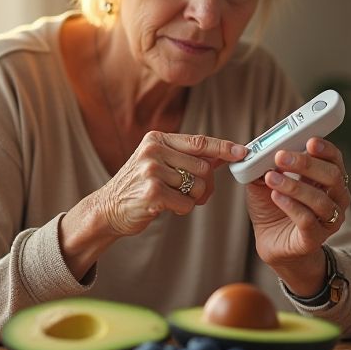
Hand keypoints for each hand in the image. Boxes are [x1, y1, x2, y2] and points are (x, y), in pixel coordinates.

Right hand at [95, 131, 247, 236]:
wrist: (108, 208)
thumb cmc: (138, 186)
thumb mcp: (159, 163)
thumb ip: (187, 157)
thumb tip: (221, 155)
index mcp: (156, 139)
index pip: (199, 141)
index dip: (224, 147)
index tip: (242, 152)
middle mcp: (153, 151)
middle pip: (204, 167)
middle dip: (205, 185)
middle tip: (195, 195)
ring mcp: (151, 171)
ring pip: (198, 187)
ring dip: (192, 199)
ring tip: (174, 198)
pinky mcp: (152, 193)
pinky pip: (187, 204)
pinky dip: (182, 210)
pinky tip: (165, 207)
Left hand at [244, 137, 350, 295]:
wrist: (271, 242)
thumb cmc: (273, 207)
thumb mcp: (266, 181)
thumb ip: (266, 165)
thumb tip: (261, 151)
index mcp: (327, 180)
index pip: (334, 159)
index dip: (325, 149)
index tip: (309, 140)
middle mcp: (335, 199)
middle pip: (332, 176)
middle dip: (306, 163)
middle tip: (281, 156)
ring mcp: (328, 220)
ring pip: (320, 200)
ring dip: (294, 186)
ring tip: (271, 178)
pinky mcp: (314, 238)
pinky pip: (307, 220)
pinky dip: (291, 206)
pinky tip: (276, 196)